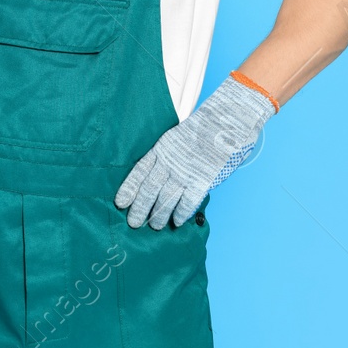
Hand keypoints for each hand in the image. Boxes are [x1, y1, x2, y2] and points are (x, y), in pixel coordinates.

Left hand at [114, 74, 276, 229]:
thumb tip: (160, 175)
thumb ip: (168, 155)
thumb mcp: (177, 137)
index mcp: (161, 150)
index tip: (121, 202)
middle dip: (140, 209)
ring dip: (159, 215)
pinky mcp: (201, 181)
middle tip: (134, 222)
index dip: (129, 188)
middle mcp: (169, 163)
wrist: (226, 121)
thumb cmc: (203, 129)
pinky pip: (187, 203)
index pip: (139, 172)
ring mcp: (185, 173)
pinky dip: (181, 214)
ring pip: (166, 200)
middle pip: (149, 190)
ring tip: (154, 226)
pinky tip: (177, 222)